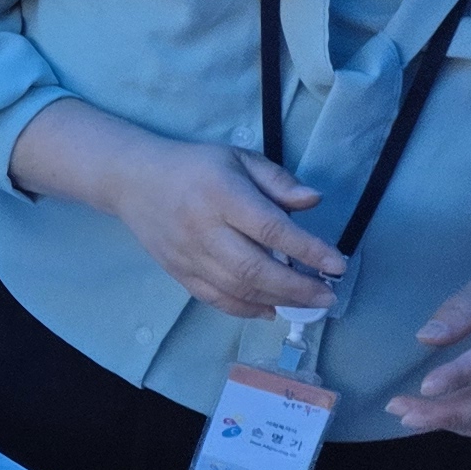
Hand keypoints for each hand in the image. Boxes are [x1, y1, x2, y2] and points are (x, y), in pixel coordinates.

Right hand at [10, 102, 341, 315]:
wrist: (132, 180)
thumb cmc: (195, 166)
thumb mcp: (239, 159)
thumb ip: (277, 181)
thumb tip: (314, 201)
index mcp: (222, 194)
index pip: (270, 228)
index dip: (308, 250)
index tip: (337, 264)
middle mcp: (203, 228)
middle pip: (254, 267)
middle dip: (297, 287)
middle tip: (328, 296)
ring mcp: (188, 254)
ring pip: (236, 288)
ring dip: (277, 300)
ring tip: (308, 304)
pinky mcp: (178, 271)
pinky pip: (215, 298)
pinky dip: (246, 309)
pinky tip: (271, 310)